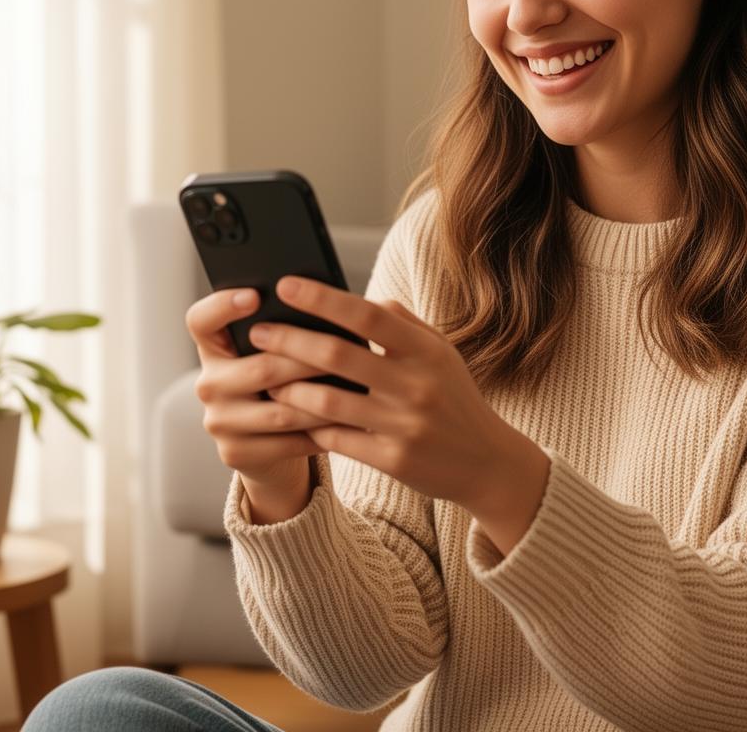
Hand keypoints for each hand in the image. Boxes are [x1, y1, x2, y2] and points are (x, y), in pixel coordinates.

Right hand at [184, 287, 338, 489]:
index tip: (255, 295)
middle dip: (309, 361)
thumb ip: (290, 328)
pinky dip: (321, 432)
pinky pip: (286, 442)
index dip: (223, 305)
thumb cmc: (285, 379)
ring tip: (358, 389)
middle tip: (346, 352)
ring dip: (323, 400)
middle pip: (261, 368)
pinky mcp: (234, 453)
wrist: (271, 442)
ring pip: (280, 410)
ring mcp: (218, 421)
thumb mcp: (279, 351)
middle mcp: (209, 383)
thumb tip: (329, 303)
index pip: (201, 320)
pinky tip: (349, 422)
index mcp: (213, 347)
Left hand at [247, 275, 530, 513]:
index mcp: (426, 351)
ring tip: (266, 378)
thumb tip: (362, 300)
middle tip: (259, 332)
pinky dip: (309, 426)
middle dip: (290, 340)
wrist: (487, 462)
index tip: (286, 286)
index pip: (367, 315)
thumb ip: (404, 324)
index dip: (323, 298)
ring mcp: (404, 425)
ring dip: (289, 388)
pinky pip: (336, 440)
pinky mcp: (393, 460)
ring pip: (328, 402)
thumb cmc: (455, 398)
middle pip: (338, 355)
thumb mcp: (441, 353)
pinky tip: (291, 416)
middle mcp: (416, 385)